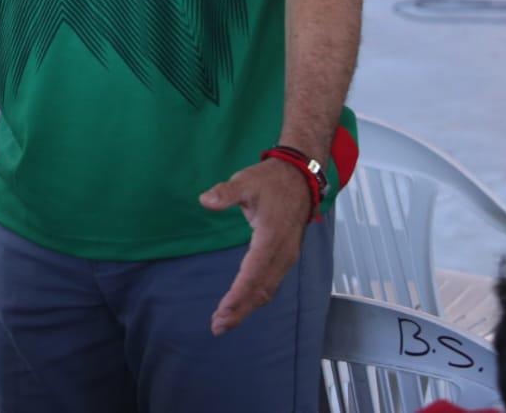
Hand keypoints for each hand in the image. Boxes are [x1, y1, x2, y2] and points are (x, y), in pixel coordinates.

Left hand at [199, 158, 312, 335]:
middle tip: (217, 326)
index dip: (238, 294)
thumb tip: (206, 201)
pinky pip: (271, 283)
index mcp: (271, 237)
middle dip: (240, 310)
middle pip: (261, 289)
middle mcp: (283, 253)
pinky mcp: (286, 257)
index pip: (253, 273)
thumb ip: (226, 193)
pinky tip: (242, 305)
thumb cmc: (269, 182)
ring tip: (225, 322)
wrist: (299, 179)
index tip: (222, 310)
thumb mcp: (245, 181)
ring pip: (267, 289)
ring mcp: (287, 257)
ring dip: (247, 307)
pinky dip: (256, 298)